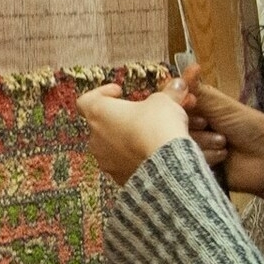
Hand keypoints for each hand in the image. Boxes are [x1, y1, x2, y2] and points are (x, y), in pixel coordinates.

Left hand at [76, 76, 194, 184]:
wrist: (166, 166)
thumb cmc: (157, 127)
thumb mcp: (164, 102)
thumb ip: (168, 93)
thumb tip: (177, 85)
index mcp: (99, 113)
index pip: (86, 100)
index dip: (101, 93)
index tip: (119, 92)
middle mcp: (96, 138)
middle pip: (101, 124)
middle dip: (120, 118)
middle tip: (141, 115)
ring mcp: (105, 160)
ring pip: (111, 145)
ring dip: (126, 139)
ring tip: (148, 136)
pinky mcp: (118, 177)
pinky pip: (122, 164)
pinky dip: (133, 158)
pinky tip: (151, 154)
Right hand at [183, 77, 263, 198]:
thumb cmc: (250, 127)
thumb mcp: (222, 105)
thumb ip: (199, 91)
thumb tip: (188, 67)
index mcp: (199, 108)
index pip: (174, 102)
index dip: (179, 103)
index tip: (189, 104)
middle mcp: (193, 126)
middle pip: (172, 124)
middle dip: (193, 125)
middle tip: (209, 125)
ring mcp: (194, 148)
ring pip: (179, 143)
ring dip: (203, 142)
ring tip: (223, 143)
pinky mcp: (195, 166)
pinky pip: (186, 162)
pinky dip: (206, 157)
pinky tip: (222, 156)